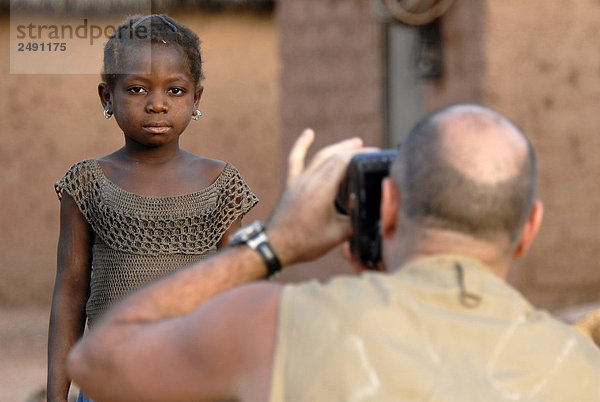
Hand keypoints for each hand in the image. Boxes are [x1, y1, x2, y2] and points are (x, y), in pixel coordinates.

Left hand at [267, 129, 370, 265]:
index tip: (375, 154)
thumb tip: (372, 215)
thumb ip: (356, 222)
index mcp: (322, 189)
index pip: (344, 162)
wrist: (276, 246)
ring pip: (320, 156)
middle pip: (334, 157)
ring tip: (354, 143)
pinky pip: (296, 160)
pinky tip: (308, 133)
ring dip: (337, 148)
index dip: (361, 155)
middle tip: (369, 150)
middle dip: (353, 150)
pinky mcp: (292, 184)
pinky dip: (302, 145)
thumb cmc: (305, 242)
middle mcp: (310, 180)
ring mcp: (299, 180)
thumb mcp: (338, 235)